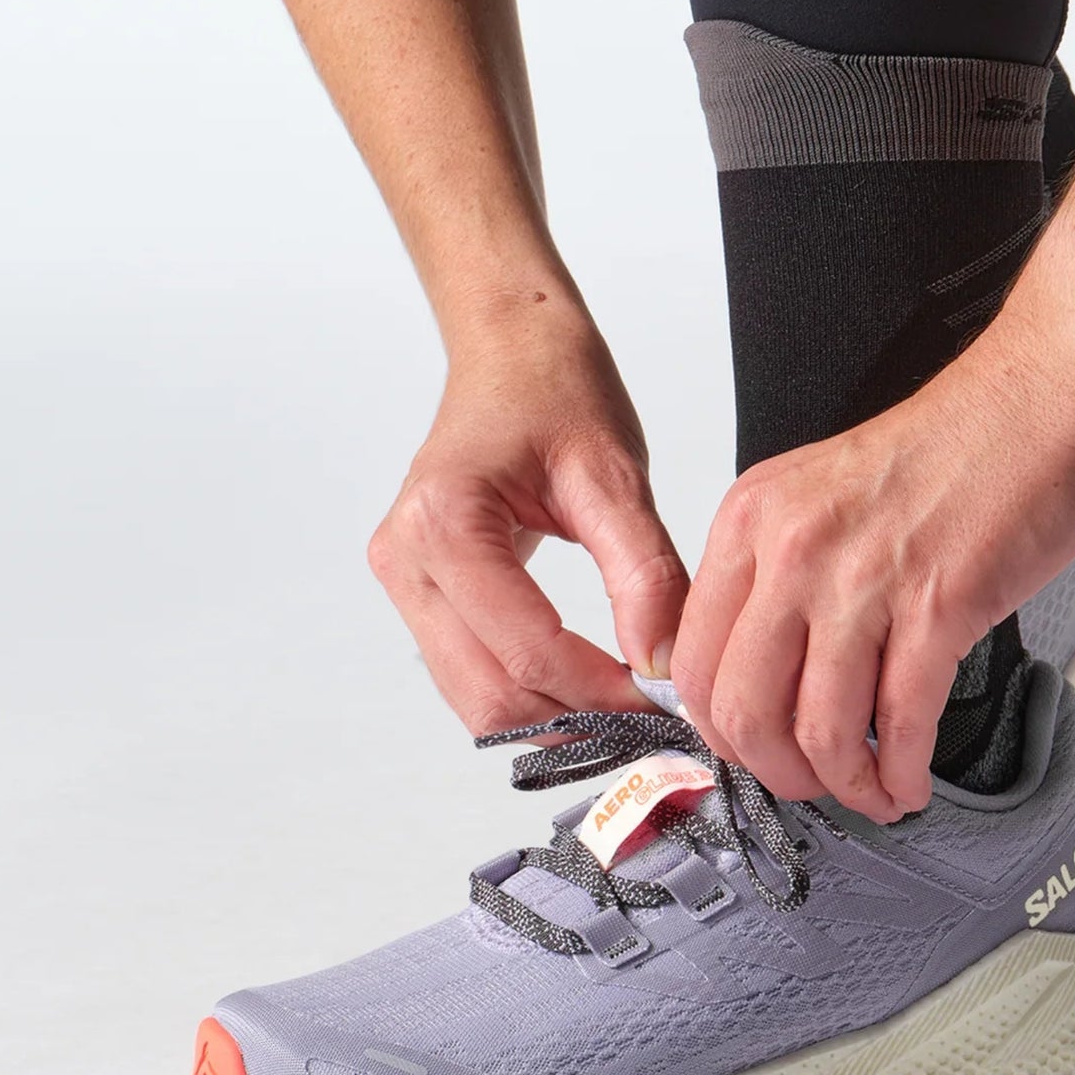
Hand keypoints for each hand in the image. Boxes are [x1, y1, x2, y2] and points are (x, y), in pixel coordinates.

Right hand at [368, 301, 688, 735]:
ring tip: (630, 710)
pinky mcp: (419, 592)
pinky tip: (590, 687)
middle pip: (490, 694)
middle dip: (577, 722)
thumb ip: (644, 574)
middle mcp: (406, 557)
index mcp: (445, 521)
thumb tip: (664, 666)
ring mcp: (403, 579)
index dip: (603, 695)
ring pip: (475, 699)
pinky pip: (471, 673)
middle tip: (656, 724)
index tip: (671, 707)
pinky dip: (532, 693)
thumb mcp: (615, 474)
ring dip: (554, 718)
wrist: (510, 350)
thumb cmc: (554, 389)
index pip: (526, 650)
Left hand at [669, 302, 1074, 820]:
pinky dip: (901, 773)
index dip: (720, 729)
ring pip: (815, 730)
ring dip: (844, 785)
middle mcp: (792, 545)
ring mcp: (862, 576)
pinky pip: (899, 722)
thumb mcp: (823, 495)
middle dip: (778, 773)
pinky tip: (912, 781)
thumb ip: (780, 570)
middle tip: (814, 785)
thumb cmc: (956, 442)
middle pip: (742, 710)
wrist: (1048, 389)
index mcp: (752, 517)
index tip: (754, 752)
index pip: (691, 658)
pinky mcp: (940, 602)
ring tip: (872, 791)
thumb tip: (762, 671)